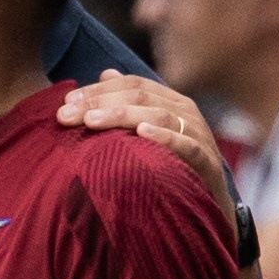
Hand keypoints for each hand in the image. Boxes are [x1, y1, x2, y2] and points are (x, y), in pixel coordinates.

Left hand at [57, 73, 235, 221]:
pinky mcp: (207, 161)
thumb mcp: (150, 133)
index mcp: (170, 101)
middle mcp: (185, 113)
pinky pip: (186, 145)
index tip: (66, 102)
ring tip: (92, 121)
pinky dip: (164, 137)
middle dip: (100, 102)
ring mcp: (198, 134)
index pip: (132, 84)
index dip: (98, 90)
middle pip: (140, 96)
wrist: (212, 205)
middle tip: (67, 114)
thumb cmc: (175, 168)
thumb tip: (106, 73)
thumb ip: (130, 105)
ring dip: (122, 116)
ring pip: (160, 114)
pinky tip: (142, 133)